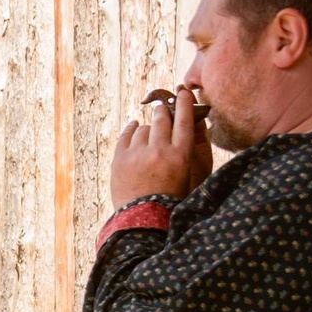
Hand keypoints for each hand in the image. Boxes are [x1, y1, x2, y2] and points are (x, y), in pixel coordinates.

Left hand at [110, 88, 210, 208]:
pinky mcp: (120, 159)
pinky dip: (131, 130)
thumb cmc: (170, 200)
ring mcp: (138, 154)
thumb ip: (189, 151)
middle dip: (163, 112)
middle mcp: (159, 150)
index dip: (184, 103)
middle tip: (162, 110)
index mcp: (181, 155)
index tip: (183, 92)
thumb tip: (191, 127)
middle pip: (162, 119)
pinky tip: (134, 127)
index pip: (184, 120)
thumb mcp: (188, 176)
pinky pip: (126, 135)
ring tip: (149, 132)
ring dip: (148, 127)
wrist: (143, 219)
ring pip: (144, 128)